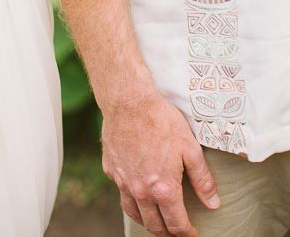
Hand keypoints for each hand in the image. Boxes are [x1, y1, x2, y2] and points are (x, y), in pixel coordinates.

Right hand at [102, 93, 220, 235]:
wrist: (128, 101)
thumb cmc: (161, 120)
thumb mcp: (190, 148)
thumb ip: (202, 179)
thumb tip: (213, 203)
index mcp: (163, 188)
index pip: (177, 225)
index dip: (188, 234)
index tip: (194, 235)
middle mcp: (140, 191)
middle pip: (154, 226)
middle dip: (168, 233)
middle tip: (177, 230)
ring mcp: (123, 181)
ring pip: (134, 213)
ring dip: (148, 221)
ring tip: (157, 219)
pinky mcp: (111, 169)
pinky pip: (122, 192)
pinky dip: (131, 198)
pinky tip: (138, 190)